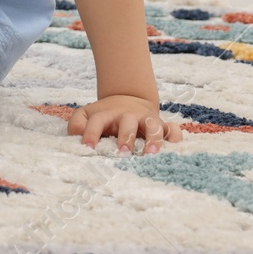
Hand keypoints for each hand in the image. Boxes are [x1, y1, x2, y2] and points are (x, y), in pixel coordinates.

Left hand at [67, 94, 182, 154]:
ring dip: (153, 138)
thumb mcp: (87, 115)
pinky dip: (176, 135)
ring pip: (153, 125)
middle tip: (122, 153)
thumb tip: (76, 138)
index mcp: (107, 114)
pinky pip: (173, 128)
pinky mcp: (162, 125)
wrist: (127, 99)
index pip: (97, 121)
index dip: (91, 134)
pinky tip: (174, 145)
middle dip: (126, 138)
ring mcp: (146, 119)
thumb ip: (77, 125)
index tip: (88, 148)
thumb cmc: (104, 116)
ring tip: (150, 153)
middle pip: (128, 122)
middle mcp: (128, 115)